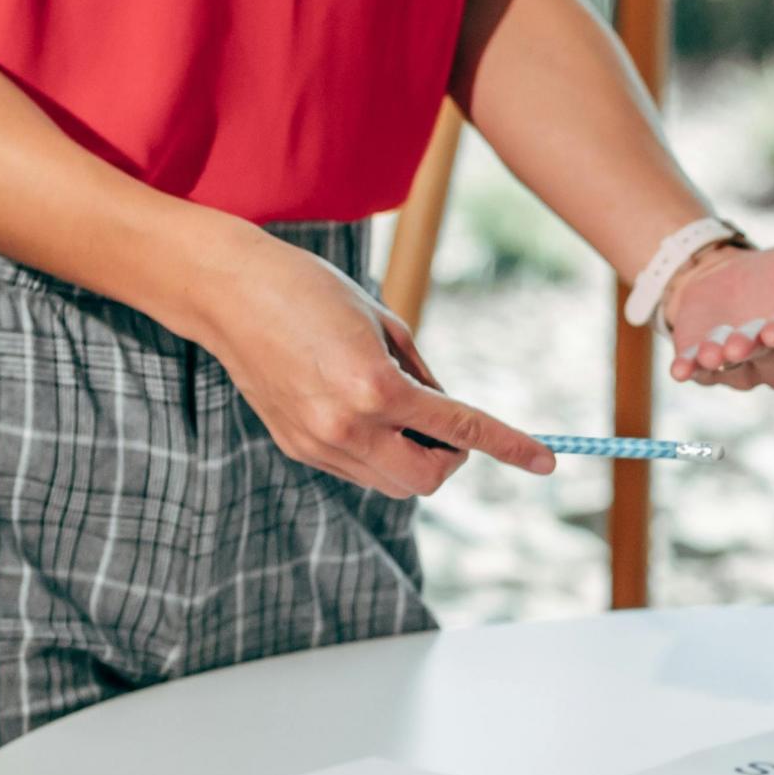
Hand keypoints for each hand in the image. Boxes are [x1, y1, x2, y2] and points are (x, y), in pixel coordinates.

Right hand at [190, 227, 553, 497]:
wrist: (227, 293)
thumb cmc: (310, 290)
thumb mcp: (384, 321)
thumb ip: (422, 373)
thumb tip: (446, 412)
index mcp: (376, 387)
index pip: (460, 429)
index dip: (509, 446)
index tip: (546, 460)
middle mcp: (346, 426)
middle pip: (427, 480)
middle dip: (450, 459)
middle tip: (443, 421)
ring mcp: (317, 444)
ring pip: (391, 484)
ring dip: (414, 459)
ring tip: (397, 407)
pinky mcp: (297, 447)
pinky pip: (356, 470)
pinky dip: (378, 452)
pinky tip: (362, 409)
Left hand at [662, 233, 773, 389]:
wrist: (722, 276)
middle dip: (759, 351)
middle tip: (746, 339)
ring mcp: (746, 368)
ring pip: (740, 374)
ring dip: (726, 362)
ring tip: (715, 347)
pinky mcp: (709, 368)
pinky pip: (703, 377)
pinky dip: (692, 372)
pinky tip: (681, 368)